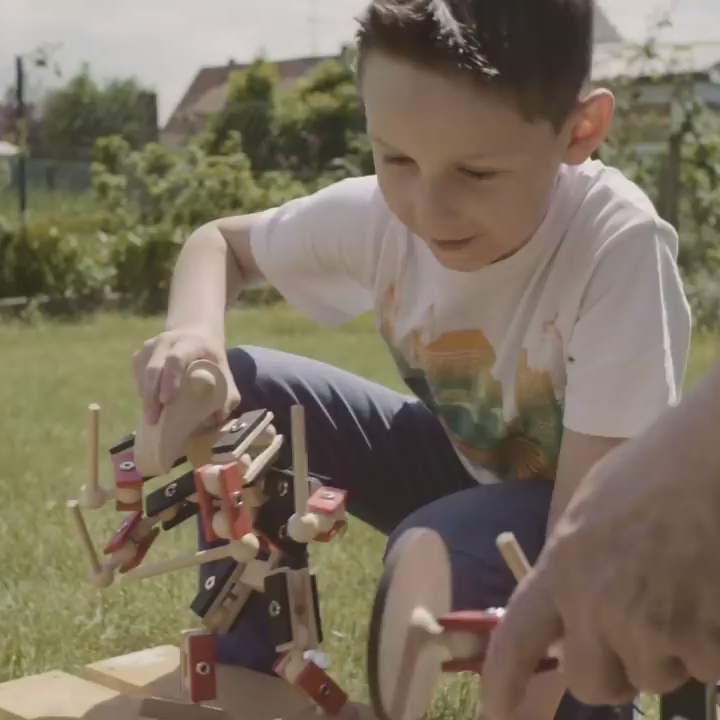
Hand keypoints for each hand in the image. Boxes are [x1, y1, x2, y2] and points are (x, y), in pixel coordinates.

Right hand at [132, 329, 239, 424]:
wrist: (196, 333)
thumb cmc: (211, 357)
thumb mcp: (224, 370)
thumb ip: (228, 394)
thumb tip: (219, 418)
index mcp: (191, 343)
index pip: (176, 359)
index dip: (170, 379)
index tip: (167, 401)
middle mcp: (168, 341)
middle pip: (154, 366)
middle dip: (152, 393)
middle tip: (154, 418)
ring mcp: (153, 345)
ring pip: (142, 369)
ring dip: (145, 393)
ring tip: (151, 415)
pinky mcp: (142, 352)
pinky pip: (137, 371)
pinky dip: (141, 388)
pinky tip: (149, 401)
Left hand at [481, 380, 719, 718]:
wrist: (711, 457)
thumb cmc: (651, 473)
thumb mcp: (588, 511)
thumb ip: (573, 564)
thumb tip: (572, 608)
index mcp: (562, 566)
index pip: (517, 638)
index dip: (502, 680)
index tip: (495, 711)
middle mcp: (597, 605)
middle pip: (593, 684)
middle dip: (614, 668)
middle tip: (638, 629)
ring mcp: (651, 625)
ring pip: (657, 676)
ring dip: (671, 649)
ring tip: (683, 586)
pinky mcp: (704, 639)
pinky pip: (707, 667)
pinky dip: (713, 643)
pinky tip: (712, 592)